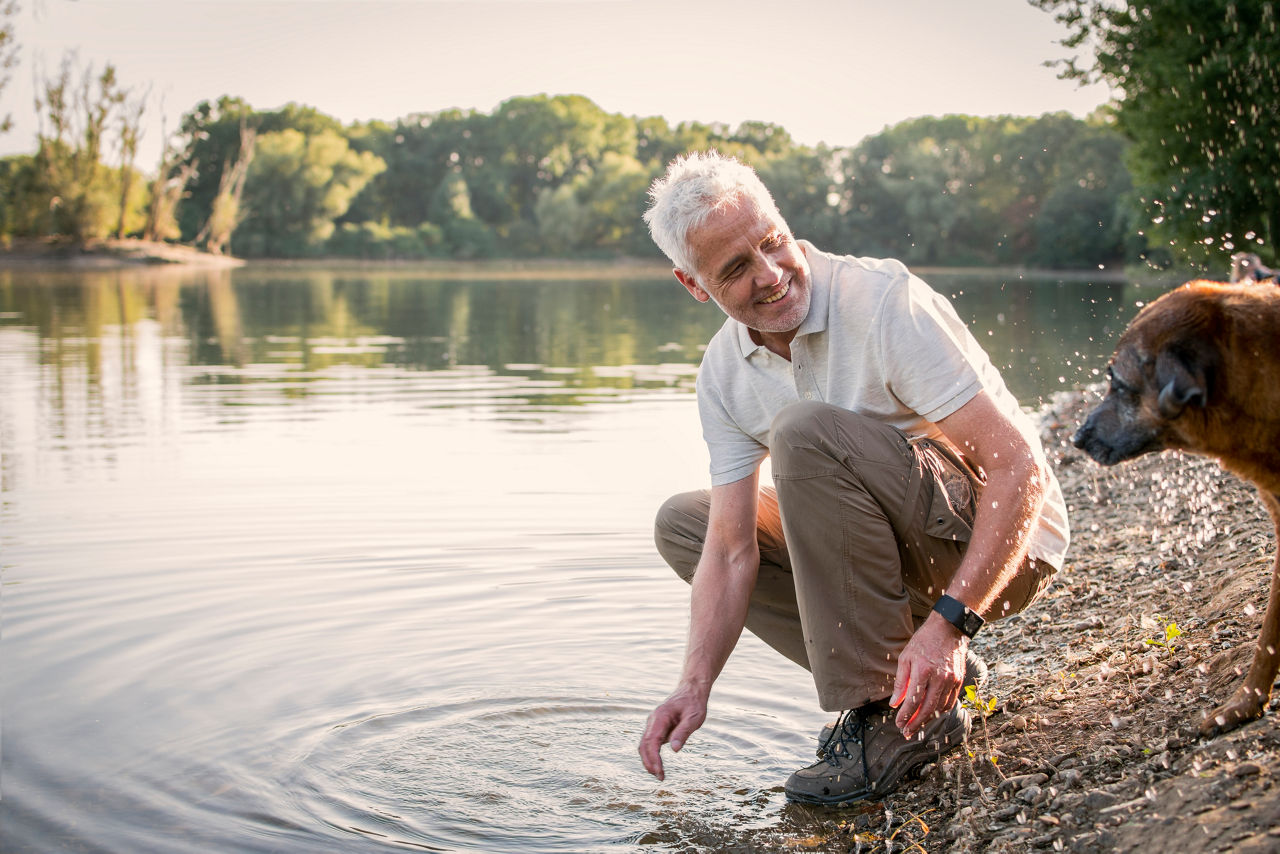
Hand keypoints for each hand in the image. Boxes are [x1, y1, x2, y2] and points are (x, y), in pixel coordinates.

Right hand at [638, 683, 707, 780]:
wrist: (691, 690)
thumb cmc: (694, 703)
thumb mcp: (694, 718)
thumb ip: (683, 732)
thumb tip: (675, 750)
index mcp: (660, 717)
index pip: (652, 741)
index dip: (653, 758)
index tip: (659, 772)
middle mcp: (653, 720)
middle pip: (644, 745)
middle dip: (649, 763)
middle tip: (660, 778)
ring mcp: (653, 723)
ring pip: (644, 744)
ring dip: (649, 760)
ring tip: (659, 775)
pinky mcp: (656, 727)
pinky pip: (650, 743)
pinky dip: (651, 755)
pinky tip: (658, 765)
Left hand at [890, 614, 966, 739]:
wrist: (948, 629)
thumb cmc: (924, 641)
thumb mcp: (906, 658)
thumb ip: (901, 682)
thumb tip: (895, 702)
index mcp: (922, 670)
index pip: (913, 700)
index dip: (905, 715)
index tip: (899, 724)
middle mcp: (939, 677)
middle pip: (928, 709)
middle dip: (916, 723)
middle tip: (907, 732)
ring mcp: (951, 680)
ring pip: (940, 708)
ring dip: (928, 719)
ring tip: (917, 724)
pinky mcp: (959, 680)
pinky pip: (950, 701)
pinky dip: (940, 710)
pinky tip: (932, 713)